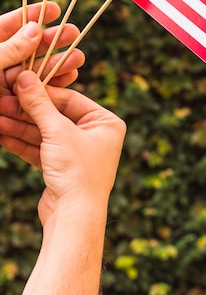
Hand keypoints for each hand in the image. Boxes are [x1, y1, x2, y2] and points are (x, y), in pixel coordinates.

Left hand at [0, 2, 84, 96]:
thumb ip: (8, 49)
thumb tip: (34, 29)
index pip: (7, 27)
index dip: (31, 15)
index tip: (54, 8)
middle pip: (26, 49)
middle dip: (52, 41)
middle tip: (74, 32)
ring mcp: (2, 87)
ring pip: (34, 72)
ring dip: (57, 64)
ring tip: (78, 58)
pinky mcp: (13, 107)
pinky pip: (36, 94)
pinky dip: (53, 86)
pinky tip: (69, 77)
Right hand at [0, 71, 125, 225]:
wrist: (73, 217)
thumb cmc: (77, 171)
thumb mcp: (57, 131)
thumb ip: (39, 104)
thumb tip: (25, 77)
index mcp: (106, 122)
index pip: (70, 99)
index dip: (42, 91)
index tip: (18, 83)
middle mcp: (95, 135)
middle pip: (54, 115)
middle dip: (26, 110)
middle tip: (1, 100)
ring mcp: (77, 152)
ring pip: (43, 132)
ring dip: (18, 125)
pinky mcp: (61, 167)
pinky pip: (39, 148)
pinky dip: (20, 141)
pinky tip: (0, 132)